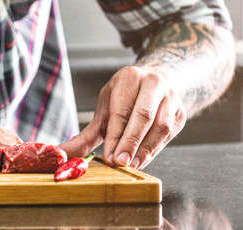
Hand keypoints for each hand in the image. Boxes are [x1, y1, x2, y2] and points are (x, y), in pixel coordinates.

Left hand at [59, 65, 186, 169]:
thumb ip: (87, 134)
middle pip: (143, 116)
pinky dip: (155, 149)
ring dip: (146, 149)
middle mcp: (153, 83)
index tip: (109, 156)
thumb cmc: (126, 99)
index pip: (121, 110)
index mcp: (129, 77)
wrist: (158, 84)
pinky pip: (169, 134)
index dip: (116, 135)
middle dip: (131, 142)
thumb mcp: (105, 109)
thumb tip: (62, 153)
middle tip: (120, 162)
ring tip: (132, 165)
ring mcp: (171, 97)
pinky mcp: (182, 113)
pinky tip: (143, 160)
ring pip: (161, 126)